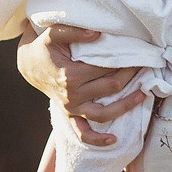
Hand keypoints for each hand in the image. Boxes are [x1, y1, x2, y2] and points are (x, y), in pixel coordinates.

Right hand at [16, 24, 145, 145]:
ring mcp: (71, 107)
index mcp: (70, 75)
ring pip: (103, 114)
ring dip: (125, 107)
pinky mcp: (70, 114)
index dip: (123, 60)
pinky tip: (113, 140)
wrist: (29, 65)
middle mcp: (72, 95)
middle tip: (142, 65)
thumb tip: (97, 35)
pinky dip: (97, 139)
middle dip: (130, 75)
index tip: (136, 53)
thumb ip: (74, 31)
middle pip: (110, 87)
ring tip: (141, 96)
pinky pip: (83, 132)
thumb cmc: (44, 47)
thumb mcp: (53, 33)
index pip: (105, 68)